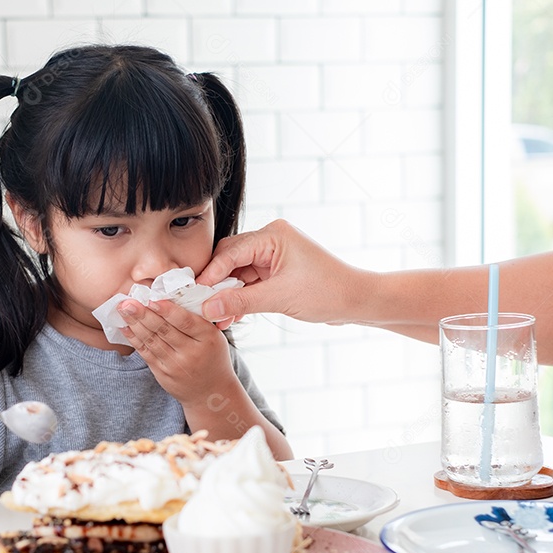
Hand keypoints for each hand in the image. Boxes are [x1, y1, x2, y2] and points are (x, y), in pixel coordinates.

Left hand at [118, 298, 236, 406]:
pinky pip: (146, 353)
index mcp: (208, 338)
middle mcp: (192, 353)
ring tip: (123, 309)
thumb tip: (168, 296)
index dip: (167, 310)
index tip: (152, 299)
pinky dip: (134, 339)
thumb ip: (196, 319)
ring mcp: (176, 365)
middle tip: (128, 301)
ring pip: (152, 341)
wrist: (211, 392)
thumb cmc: (212, 356)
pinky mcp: (163, 374)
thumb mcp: (214, 336)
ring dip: (135, 324)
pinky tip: (125, 327)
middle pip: (164, 330)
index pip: (186, 321)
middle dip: (144, 314)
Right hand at [196, 219, 368, 324]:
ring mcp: (273, 256)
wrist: (357, 301)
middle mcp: (271, 240)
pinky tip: (229, 315)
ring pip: (237, 273)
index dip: (210, 274)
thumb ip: (241, 301)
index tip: (195, 294)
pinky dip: (239, 298)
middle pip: (229, 259)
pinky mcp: (275, 272)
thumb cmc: (327, 292)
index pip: (230, 252)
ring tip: (214, 316)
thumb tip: (209, 307)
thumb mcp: (280, 298)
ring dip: (226, 294)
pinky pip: (248, 283)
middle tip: (200, 305)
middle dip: (215, 284)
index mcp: (273, 235)